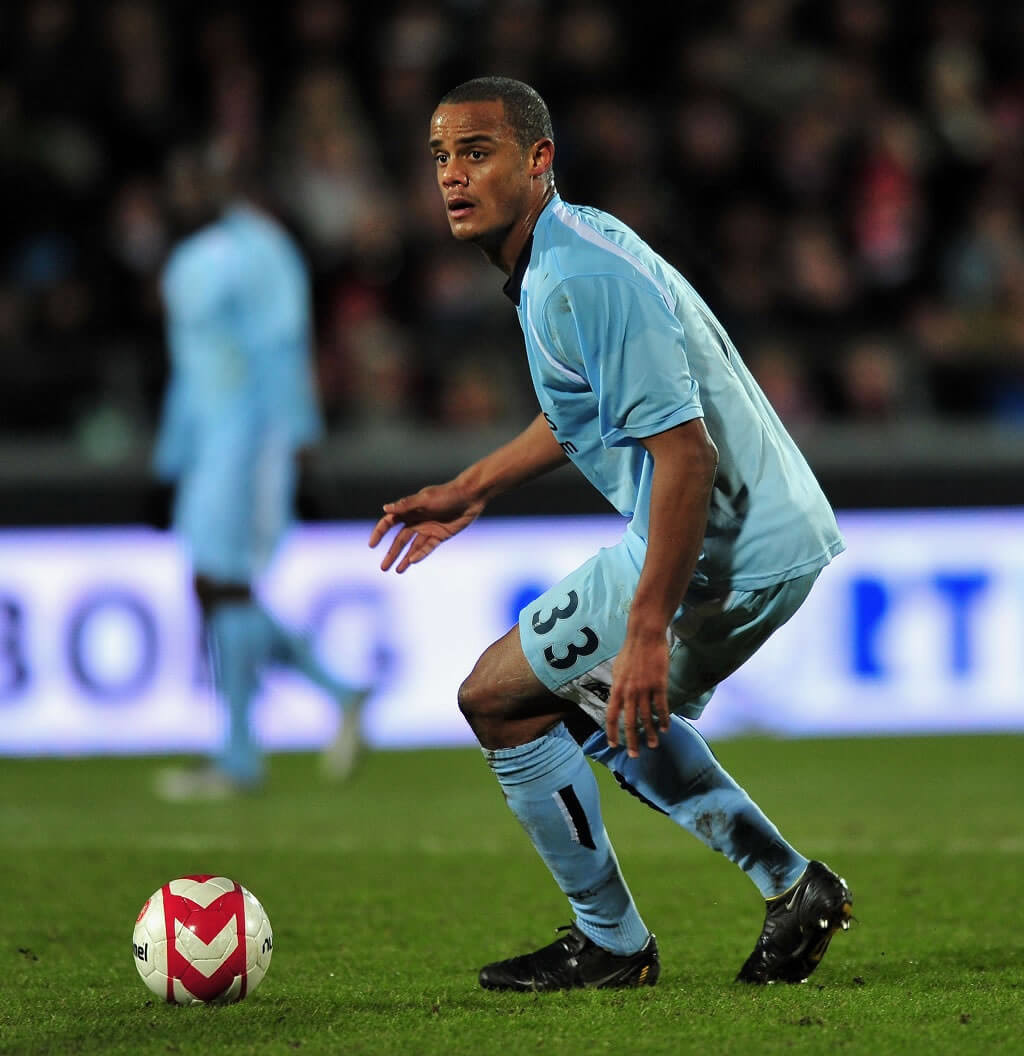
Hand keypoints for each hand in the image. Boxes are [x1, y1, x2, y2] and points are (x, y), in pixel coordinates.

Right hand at [369, 481, 484, 572]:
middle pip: (400, 540)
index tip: (372, 545)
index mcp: (409, 510)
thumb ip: (406, 505)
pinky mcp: (440, 535)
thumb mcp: (425, 499)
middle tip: (383, 568)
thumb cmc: (447, 494)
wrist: (470, 496)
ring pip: (412, 547)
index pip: (389, 522)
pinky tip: (412, 562)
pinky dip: (420, 555)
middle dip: (391, 553)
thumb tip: (385, 508)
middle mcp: (417, 520)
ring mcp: (428, 529)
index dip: (380, 533)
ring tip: (396, 570)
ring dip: (404, 558)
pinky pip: (427, 548)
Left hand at [605, 628, 670, 756]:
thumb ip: (618, 686)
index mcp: (617, 688)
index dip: (611, 732)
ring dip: (650, 734)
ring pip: (647, 718)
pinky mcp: (659, 684)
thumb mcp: (618, 669)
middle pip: (629, 722)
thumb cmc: (631, 651)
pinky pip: (661, 707)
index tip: (613, 745)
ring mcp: (644, 689)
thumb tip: (616, 698)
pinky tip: (666, 728)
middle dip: (631, 741)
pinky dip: (664, 720)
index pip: (610, 715)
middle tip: (634, 755)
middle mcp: (628, 692)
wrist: (645, 635)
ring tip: (654, 744)